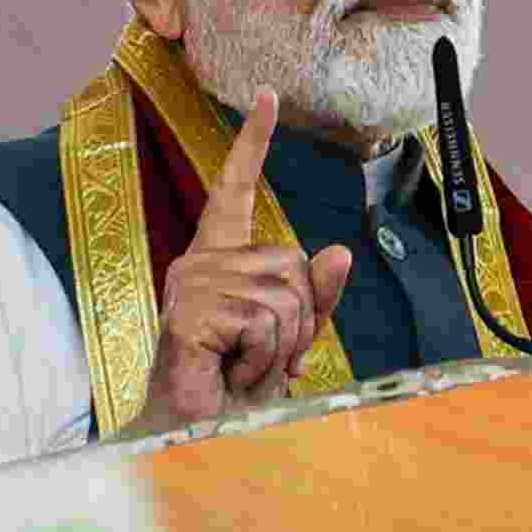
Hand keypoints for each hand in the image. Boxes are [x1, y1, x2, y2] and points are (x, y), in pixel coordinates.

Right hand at [129, 91, 352, 433]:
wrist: (195, 433)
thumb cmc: (234, 386)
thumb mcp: (286, 336)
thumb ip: (314, 296)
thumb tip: (337, 251)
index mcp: (220, 259)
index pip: (236, 189)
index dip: (253, 144)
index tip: (268, 98)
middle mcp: (202, 262)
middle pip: (296, 265)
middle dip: (300, 322)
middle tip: (260, 356)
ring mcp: (194, 283)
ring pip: (288, 298)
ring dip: (282, 346)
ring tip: (242, 366)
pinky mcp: (193, 310)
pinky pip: (267, 322)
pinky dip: (263, 359)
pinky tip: (230, 371)